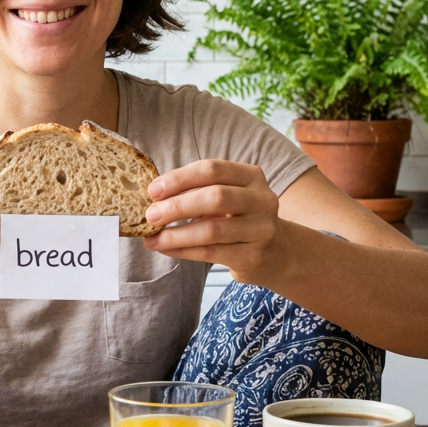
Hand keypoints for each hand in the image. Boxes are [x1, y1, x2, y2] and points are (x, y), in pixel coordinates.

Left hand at [141, 159, 281, 281]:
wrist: (276, 253)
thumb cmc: (240, 219)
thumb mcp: (228, 197)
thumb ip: (199, 192)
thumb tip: (154, 198)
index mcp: (252, 176)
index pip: (212, 170)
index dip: (179, 178)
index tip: (153, 190)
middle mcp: (262, 200)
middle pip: (215, 197)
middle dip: (177, 206)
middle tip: (150, 215)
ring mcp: (261, 230)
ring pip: (211, 230)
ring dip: (175, 235)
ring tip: (152, 239)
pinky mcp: (253, 256)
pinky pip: (210, 253)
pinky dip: (183, 251)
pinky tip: (166, 249)